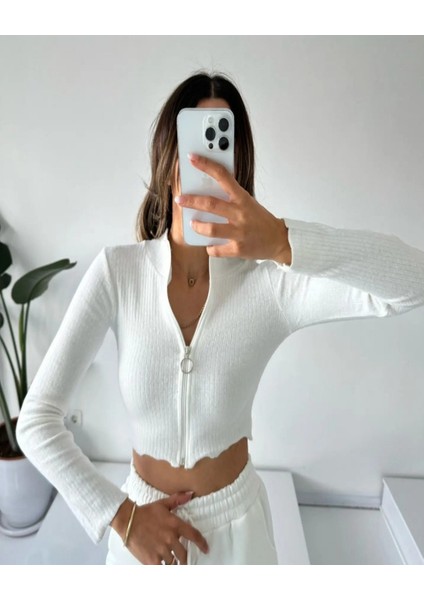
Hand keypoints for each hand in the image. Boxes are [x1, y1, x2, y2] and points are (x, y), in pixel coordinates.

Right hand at [119, 492, 208, 564]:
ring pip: (173, 563)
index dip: (202, 543)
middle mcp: (171, 539)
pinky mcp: (152, 560)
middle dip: (184, 558)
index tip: (205, 549)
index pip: (194, 535)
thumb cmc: (145, 512)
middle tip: (182, 560)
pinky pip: (162, 568)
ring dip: (173, 564)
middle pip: (183, 554)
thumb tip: (191, 494)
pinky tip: (162, 567)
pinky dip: (163, 568)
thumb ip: (178, 500)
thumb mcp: (163, 504)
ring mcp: (162, 550)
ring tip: (172, 565)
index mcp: (175, 525)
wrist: (128, 520)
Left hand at [176, 153, 291, 263]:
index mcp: (242, 198)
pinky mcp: (238, 249)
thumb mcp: (248, 203)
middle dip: (192, 201)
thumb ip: (231, 198)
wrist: (278, 240)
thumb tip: (205, 193)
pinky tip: (209, 245)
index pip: (223, 176)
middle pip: (211, 204)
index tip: (192, 158)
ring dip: (198, 227)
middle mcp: (240, 214)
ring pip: (211, 229)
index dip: (206, 165)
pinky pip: (216, 249)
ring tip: (193, 224)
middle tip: (180, 199)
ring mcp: (239, 232)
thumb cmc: (260, 220)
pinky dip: (210, 248)